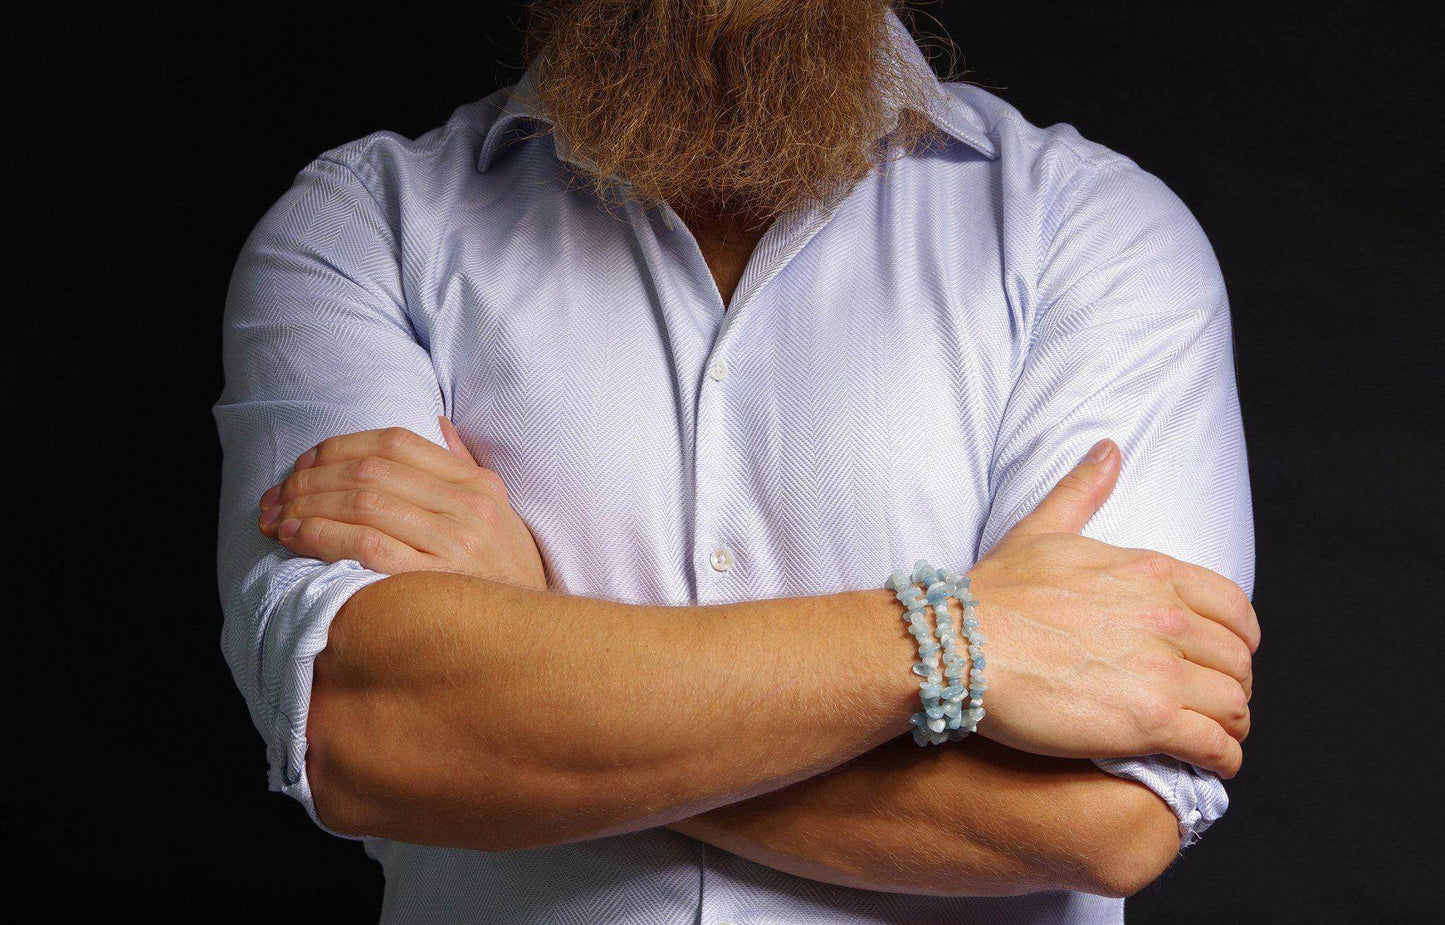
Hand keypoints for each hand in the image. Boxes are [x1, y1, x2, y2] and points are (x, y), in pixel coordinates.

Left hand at [257, 417, 546, 588]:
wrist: (533, 643)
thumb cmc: (505, 581)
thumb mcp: (499, 517)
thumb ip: (464, 469)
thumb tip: (437, 426)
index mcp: (478, 484)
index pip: (395, 443)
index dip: (339, 447)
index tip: (305, 465)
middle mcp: (468, 507)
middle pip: (370, 471)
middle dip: (309, 479)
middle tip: (276, 496)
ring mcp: (454, 544)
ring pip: (362, 503)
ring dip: (306, 506)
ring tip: (276, 518)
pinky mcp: (433, 581)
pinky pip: (365, 545)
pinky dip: (321, 535)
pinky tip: (296, 537)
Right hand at [972, 440, 1258, 777]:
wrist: (962, 646)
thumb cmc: (994, 593)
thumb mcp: (1042, 529)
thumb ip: (1082, 490)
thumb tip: (1108, 449)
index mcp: (1152, 574)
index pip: (1234, 608)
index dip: (1240, 637)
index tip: (1228, 656)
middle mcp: (1167, 619)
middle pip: (1238, 660)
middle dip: (1235, 684)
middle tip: (1215, 702)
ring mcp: (1161, 672)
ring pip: (1235, 703)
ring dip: (1233, 724)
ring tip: (1217, 737)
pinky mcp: (1148, 722)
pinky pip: (1216, 744)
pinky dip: (1224, 758)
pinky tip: (1214, 764)